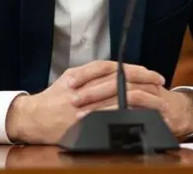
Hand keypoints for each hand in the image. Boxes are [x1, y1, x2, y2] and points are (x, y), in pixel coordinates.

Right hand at [4, 60, 165, 143]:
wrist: (33, 118)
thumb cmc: (53, 98)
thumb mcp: (70, 77)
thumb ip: (91, 73)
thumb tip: (115, 70)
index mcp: (80, 75)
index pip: (113, 68)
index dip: (134, 69)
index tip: (151, 72)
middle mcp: (83, 89)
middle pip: (119, 81)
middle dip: (142, 81)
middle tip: (159, 82)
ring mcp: (84, 107)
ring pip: (117, 99)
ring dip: (139, 98)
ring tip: (156, 99)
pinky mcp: (83, 123)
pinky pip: (109, 118)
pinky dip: (126, 115)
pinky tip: (140, 115)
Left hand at [72, 85, 192, 139]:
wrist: (178, 114)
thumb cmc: (145, 105)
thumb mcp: (123, 95)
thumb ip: (106, 88)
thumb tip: (80, 86)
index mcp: (127, 73)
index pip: (104, 67)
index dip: (86, 73)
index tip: (69, 81)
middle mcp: (139, 77)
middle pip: (112, 76)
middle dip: (91, 88)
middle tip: (73, 98)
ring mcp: (149, 89)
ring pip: (123, 88)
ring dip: (102, 100)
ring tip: (84, 111)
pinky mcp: (158, 104)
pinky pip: (136, 103)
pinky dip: (120, 109)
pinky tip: (106, 117)